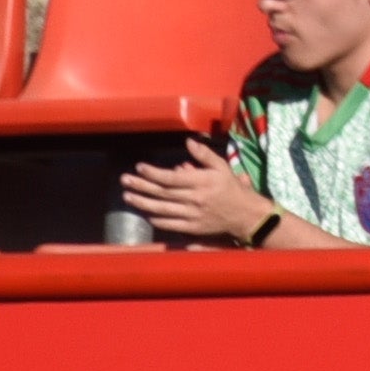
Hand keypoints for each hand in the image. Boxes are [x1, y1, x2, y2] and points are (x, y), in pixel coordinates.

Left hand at [117, 145, 276, 245]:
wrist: (244, 215)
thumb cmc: (232, 188)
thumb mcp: (222, 167)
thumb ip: (204, 155)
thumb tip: (188, 143)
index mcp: (201, 182)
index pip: (171, 178)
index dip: (153, 173)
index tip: (140, 167)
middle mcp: (193, 198)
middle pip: (162, 192)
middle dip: (141, 186)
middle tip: (125, 180)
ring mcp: (191, 215)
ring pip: (161, 209)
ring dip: (142, 202)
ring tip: (127, 196)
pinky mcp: (191, 227)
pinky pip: (169, 224)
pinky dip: (156, 218)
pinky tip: (145, 213)